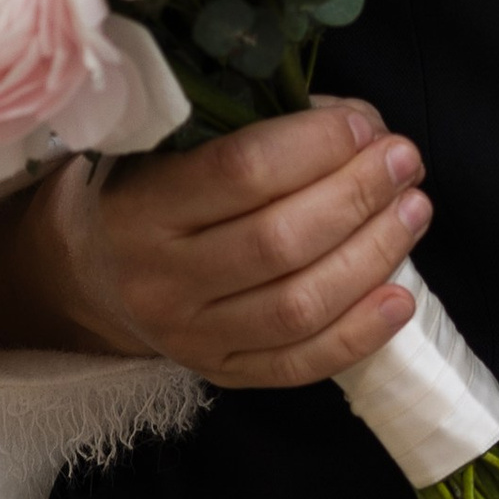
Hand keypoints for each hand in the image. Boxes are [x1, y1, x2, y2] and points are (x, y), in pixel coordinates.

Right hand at [0, 102, 432, 385]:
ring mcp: (190, 335)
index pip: (241, 173)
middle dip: (358, 195)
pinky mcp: (220, 373)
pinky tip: (400, 295)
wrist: (83, 275)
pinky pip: (298, 365)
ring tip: (414, 211)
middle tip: (405, 162)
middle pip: (279, 242)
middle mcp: (161, 278)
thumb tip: (360, 127)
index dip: (315, 146)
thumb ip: (259, 128)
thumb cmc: (146, 187)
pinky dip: (359, 333)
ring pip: (298, 305)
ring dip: (372, 255)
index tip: (364, 124)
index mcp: (143, 206)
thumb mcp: (173, 142)